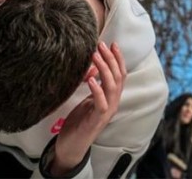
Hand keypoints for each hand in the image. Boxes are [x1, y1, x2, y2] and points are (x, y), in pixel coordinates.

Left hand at [51, 41, 126, 174]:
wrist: (71, 147)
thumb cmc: (79, 121)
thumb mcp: (87, 99)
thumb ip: (94, 84)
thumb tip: (93, 67)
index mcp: (112, 97)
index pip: (120, 73)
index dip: (118, 58)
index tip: (112, 43)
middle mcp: (113, 103)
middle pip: (118, 77)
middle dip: (111, 58)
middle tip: (102, 44)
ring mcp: (106, 112)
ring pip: (112, 86)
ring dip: (104, 69)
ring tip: (95, 55)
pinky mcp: (96, 121)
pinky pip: (101, 103)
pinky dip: (97, 89)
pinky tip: (91, 79)